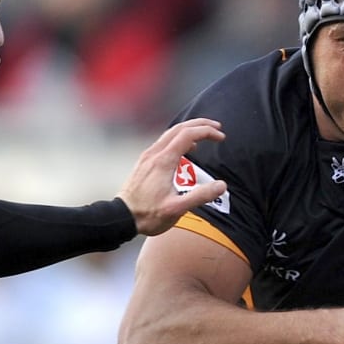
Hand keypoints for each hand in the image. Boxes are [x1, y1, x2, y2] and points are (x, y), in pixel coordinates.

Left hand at [117, 118, 226, 235]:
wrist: (121, 218)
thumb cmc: (148, 215)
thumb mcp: (177, 209)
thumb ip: (200, 196)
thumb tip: (222, 185)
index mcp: (164, 161)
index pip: (188, 135)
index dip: (207, 132)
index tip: (221, 137)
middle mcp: (154, 154)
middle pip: (179, 128)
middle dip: (200, 124)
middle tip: (217, 128)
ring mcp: (147, 157)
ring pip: (170, 133)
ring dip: (189, 129)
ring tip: (204, 133)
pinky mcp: (144, 162)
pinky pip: (164, 142)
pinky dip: (179, 138)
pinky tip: (186, 148)